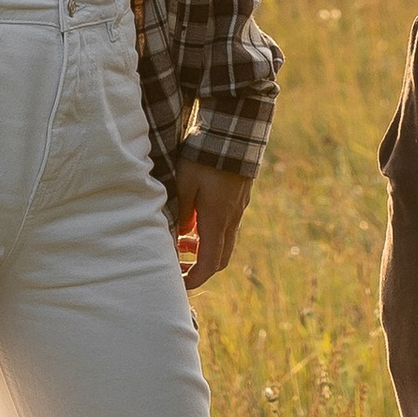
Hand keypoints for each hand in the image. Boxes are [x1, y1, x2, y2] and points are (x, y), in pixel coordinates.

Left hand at [170, 156, 252, 293]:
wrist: (235, 133)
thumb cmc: (204, 157)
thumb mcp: (185, 183)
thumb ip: (182, 212)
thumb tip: (182, 233)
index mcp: (217, 220)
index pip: (209, 264)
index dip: (194, 278)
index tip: (179, 283)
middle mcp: (231, 219)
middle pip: (221, 259)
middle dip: (199, 268)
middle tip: (178, 265)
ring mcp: (238, 210)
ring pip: (224, 242)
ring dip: (204, 248)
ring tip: (182, 240)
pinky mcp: (239, 199)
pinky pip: (227, 226)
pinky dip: (210, 233)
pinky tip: (195, 220)